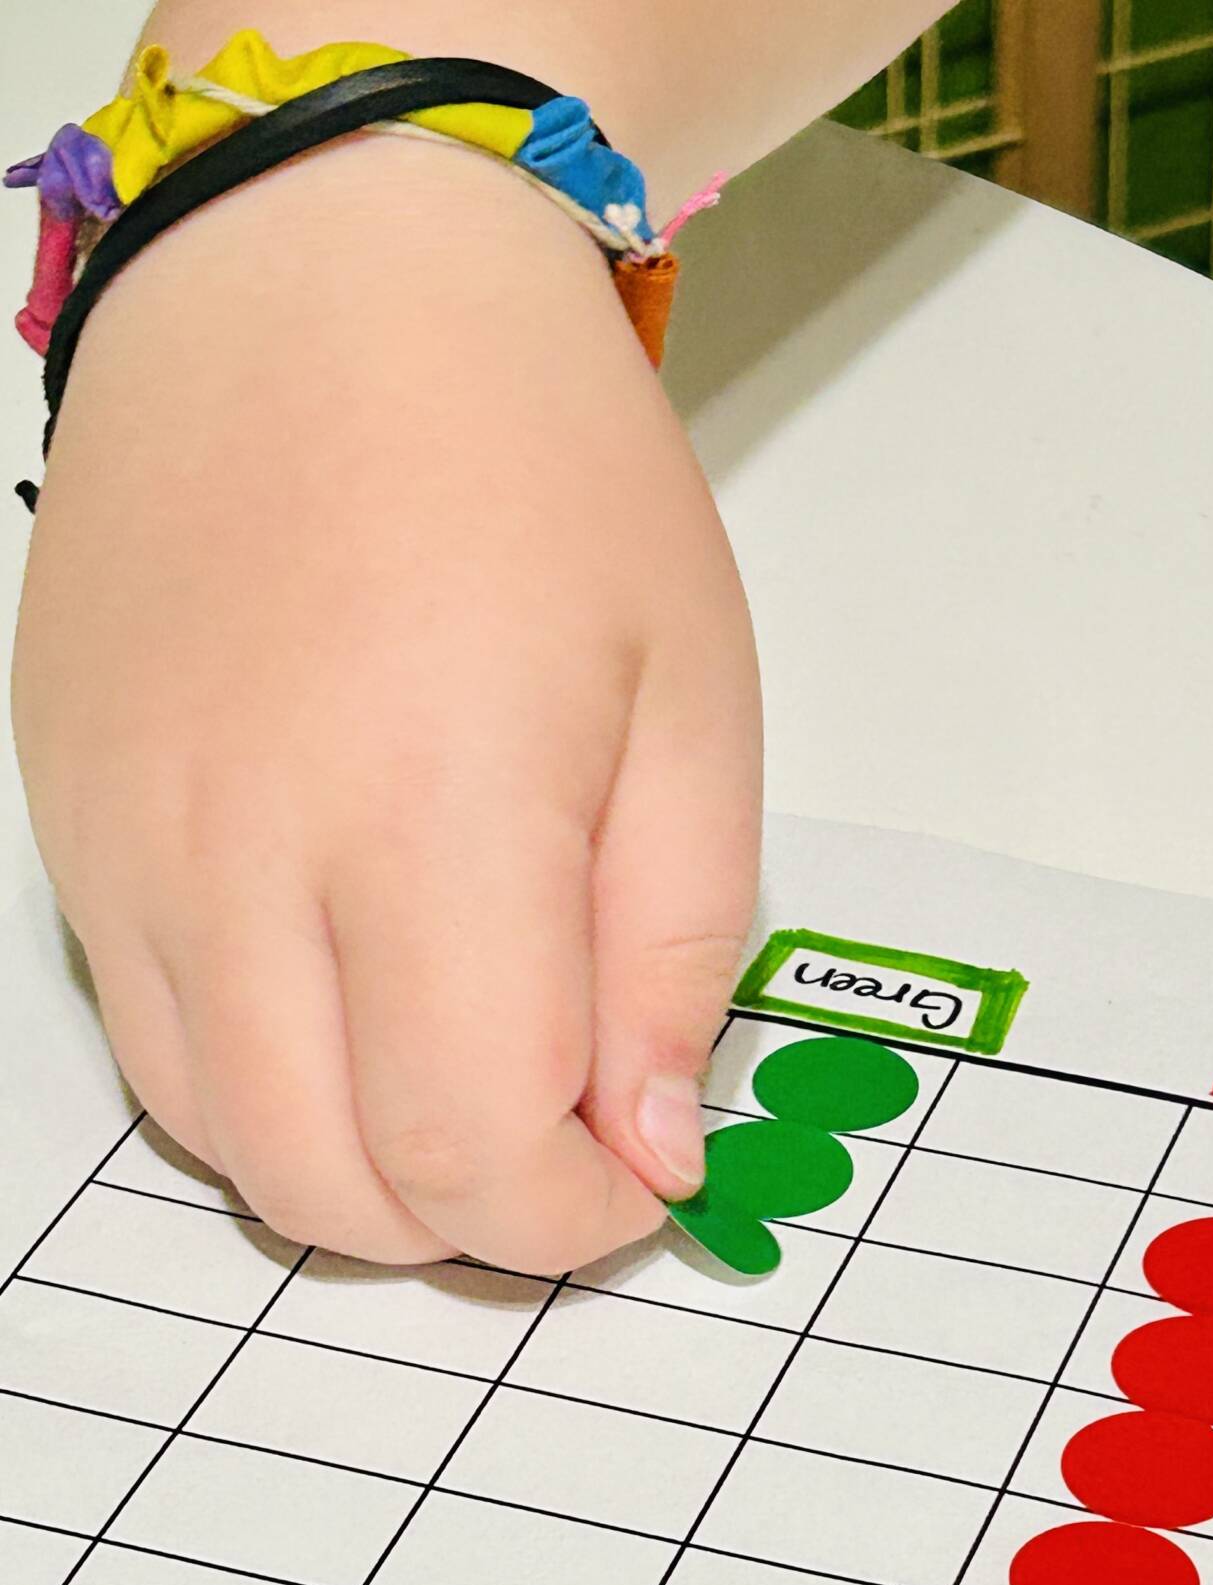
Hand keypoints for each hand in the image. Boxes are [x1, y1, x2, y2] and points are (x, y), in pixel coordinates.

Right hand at [12, 133, 759, 1272]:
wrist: (318, 278)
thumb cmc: (536, 468)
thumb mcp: (694, 706)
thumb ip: (675, 956)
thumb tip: (650, 1146)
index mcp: (431, 815)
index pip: (474, 1152)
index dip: (573, 1219)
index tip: (637, 1178)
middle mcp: (241, 851)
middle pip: (335, 1184)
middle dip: (473, 1221)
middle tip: (559, 1148)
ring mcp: (124, 844)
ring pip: (224, 1140)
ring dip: (360, 1173)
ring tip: (460, 1080)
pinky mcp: (62, 825)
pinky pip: (150, 1045)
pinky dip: (262, 1088)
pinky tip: (349, 1006)